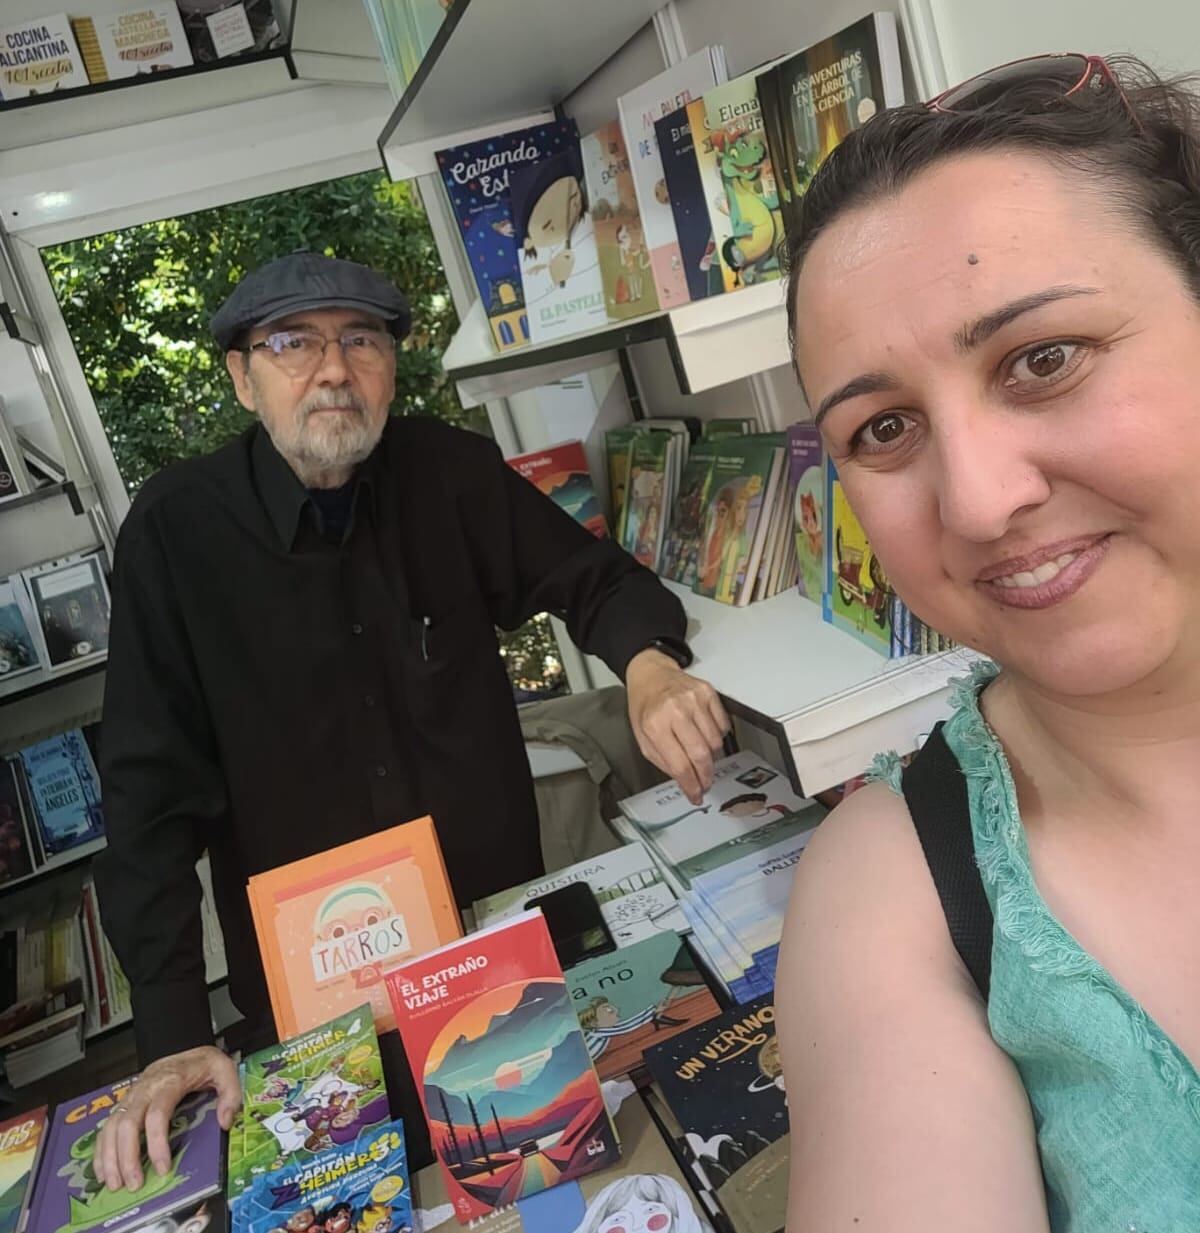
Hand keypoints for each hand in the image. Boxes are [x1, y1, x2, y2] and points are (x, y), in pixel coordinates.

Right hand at [93, 1045, 240, 1191]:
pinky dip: (101, 1149)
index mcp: (170, 1080)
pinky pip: (106, 1125)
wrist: (187, 1048)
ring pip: (111, 1125)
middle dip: (127, 1157)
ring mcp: (132, 1095)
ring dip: (109, 1157)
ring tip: (115, 1184)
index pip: (157, 1114)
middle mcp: (146, 1088)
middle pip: (127, 1123)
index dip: (157, 1143)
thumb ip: (230, 1095)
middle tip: (134, 1184)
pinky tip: (103, 1169)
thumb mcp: (225, 1070)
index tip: (162, 1168)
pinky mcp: (125, 1101)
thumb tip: (224, 1122)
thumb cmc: (203, 1063)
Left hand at [626, 648, 729, 804]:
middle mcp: (676, 710)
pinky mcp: (708, 693)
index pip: (680, 765)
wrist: (651, 674)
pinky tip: (706, 735)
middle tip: (705, 783)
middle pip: (701, 755)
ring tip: (702, 755)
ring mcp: (694, 700)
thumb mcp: (643, 738)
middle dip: (706, 776)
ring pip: (716, 742)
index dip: (691, 785)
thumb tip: (686, 781)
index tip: (696, 794)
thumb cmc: (645, 705)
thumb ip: (664, 761)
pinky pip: (723, 725)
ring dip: (712, 756)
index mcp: (655, 725)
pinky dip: (718, 736)